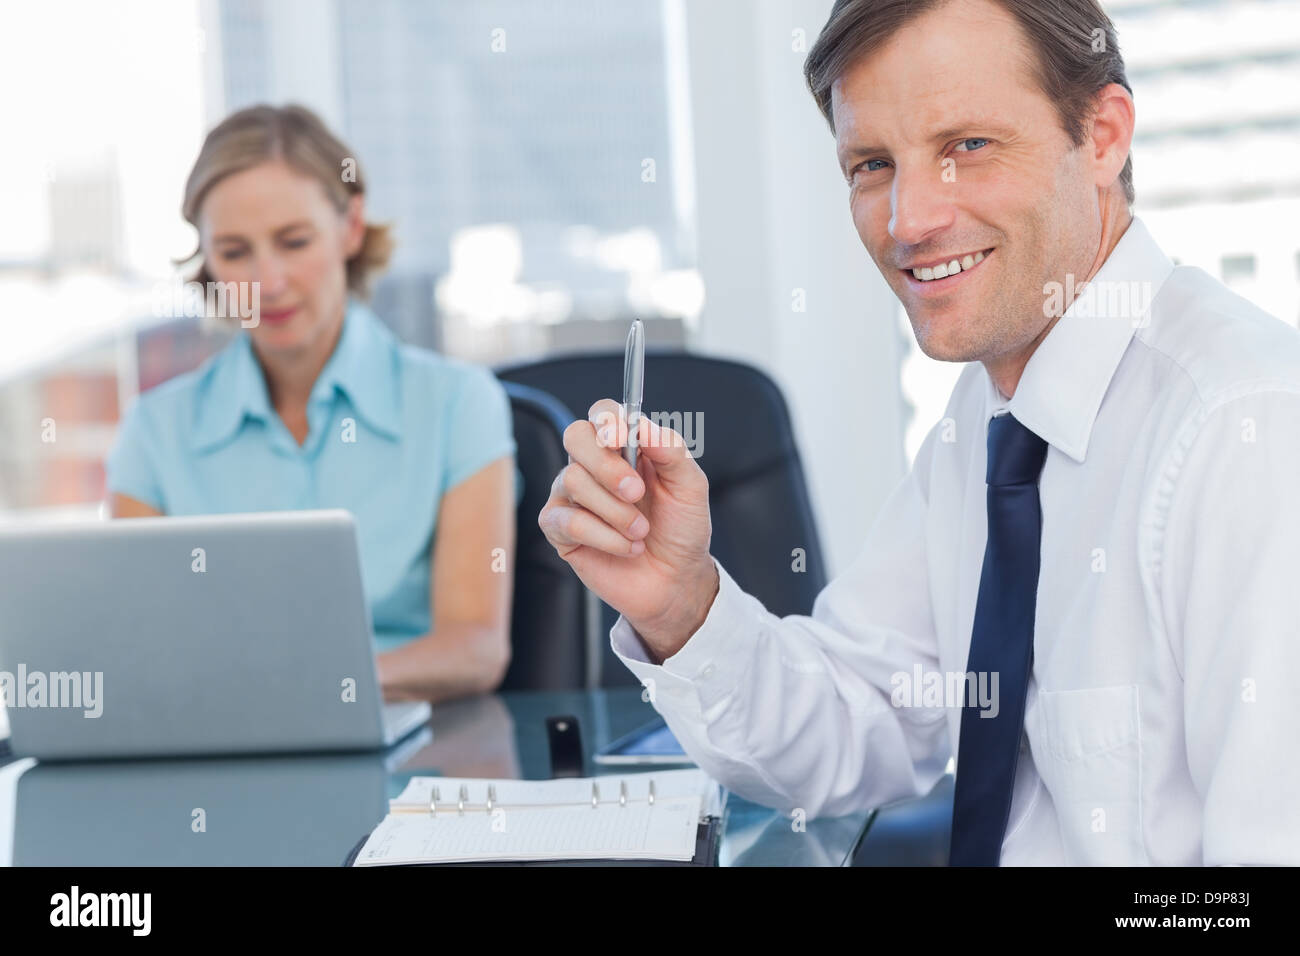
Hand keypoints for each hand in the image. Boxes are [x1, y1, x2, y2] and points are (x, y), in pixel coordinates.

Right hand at [538, 399, 718, 661]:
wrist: (676, 579)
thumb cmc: (681, 529)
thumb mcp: (690, 487)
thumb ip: (671, 451)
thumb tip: (643, 426)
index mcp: (625, 447)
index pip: (602, 413)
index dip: (607, 420)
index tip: (622, 439)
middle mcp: (594, 465)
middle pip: (576, 436)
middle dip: (606, 465)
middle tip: (637, 492)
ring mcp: (572, 495)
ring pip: (573, 481)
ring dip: (615, 511)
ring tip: (641, 532)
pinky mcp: (560, 529)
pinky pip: (566, 520)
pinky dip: (603, 536)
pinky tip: (626, 548)